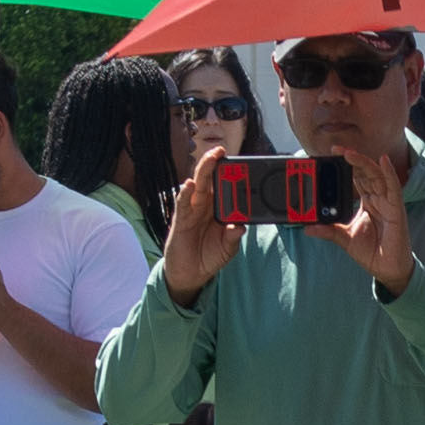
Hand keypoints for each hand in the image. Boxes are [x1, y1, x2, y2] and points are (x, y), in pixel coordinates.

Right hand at [158, 158, 237, 301]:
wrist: (191, 273)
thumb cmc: (209, 256)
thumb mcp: (227, 249)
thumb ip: (233, 237)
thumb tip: (240, 228)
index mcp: (219, 209)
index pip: (226, 188)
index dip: (232, 176)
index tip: (242, 164)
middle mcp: (206, 205)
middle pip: (211, 180)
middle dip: (216, 164)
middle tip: (223, 151)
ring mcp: (193, 210)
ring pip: (198, 185)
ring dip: (204, 171)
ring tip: (211, 158)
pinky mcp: (181, 219)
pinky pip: (183, 203)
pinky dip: (185, 193)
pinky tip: (190, 184)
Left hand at [322, 130, 417, 293]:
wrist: (387, 269)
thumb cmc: (371, 252)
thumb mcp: (344, 239)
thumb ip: (328, 231)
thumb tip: (307, 227)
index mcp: (367, 203)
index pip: (355, 178)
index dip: (345, 165)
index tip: (330, 155)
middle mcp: (378, 199)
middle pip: (365, 173)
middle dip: (351, 159)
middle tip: (335, 149)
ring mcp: (388, 202)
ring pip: (376, 176)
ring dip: (363, 163)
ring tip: (349, 153)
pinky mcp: (396, 209)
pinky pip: (393, 187)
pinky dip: (388, 173)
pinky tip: (382, 161)